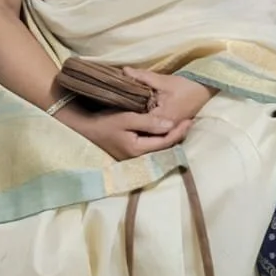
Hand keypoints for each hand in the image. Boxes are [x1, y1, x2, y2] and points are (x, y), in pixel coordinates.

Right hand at [61, 102, 190, 159]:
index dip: (179, 131)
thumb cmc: (104, 122)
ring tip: (181, 124)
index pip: (165, 142)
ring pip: (159, 147)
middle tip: (189, 121)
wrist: (86, 129)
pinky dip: (161, 138)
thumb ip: (148, 122)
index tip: (189, 120)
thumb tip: (171, 123)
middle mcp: (138, 158)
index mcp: (138, 150)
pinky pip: (151, 146)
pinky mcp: (132, 153)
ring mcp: (134, 157)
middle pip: (164, 147)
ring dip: (171, 136)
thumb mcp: (127, 118)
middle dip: (178, 134)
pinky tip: (165, 129)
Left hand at [124, 68, 212, 127]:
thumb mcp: (163, 80)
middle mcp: (165, 128)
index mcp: (162, 118)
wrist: (206, 90)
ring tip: (125, 113)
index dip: (126, 114)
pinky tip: (139, 115)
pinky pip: (155, 128)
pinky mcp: (171, 127)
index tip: (116, 106)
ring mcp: (169, 130)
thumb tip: (123, 71)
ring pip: (148, 129)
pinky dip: (147, 122)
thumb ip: (142, 77)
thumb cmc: (187, 85)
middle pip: (142, 127)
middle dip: (131, 119)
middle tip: (117, 109)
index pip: (138, 121)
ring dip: (139, 121)